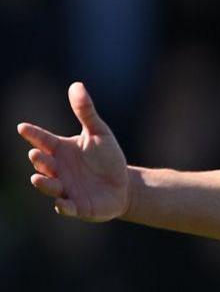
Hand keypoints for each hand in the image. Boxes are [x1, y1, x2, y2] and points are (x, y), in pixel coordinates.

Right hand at [19, 82, 130, 221]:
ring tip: (38, 177)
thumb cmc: (107, 158)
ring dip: (43, 183)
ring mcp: (65, 188)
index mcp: (60, 149)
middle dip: (38, 159)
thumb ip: (86, 112)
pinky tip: (61, 204)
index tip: (23, 127)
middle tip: (37, 154)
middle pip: (42, 163)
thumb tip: (77, 84)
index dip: (32, 134)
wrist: (124, 185)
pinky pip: (67, 207)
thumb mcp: (99, 133)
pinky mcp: (77, 206)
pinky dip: (63, 207)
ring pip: (49, 186)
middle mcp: (57, 169)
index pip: (42, 139)